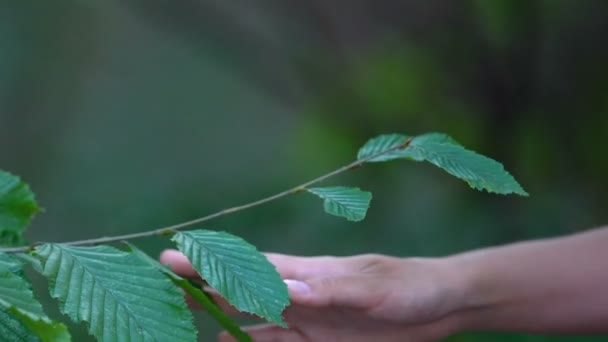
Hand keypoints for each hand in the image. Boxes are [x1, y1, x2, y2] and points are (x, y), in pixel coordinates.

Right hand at [160, 251, 464, 341]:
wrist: (439, 306)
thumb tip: (288, 289)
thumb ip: (332, 289)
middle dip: (205, 290)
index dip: (212, 263)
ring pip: (254, 322)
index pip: (252, 266)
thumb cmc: (409, 286)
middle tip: (164, 291)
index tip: (173, 258)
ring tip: (188, 327)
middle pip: (243, 292)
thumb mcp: (375, 288)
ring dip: (223, 324)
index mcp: (309, 272)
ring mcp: (308, 320)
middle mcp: (300, 294)